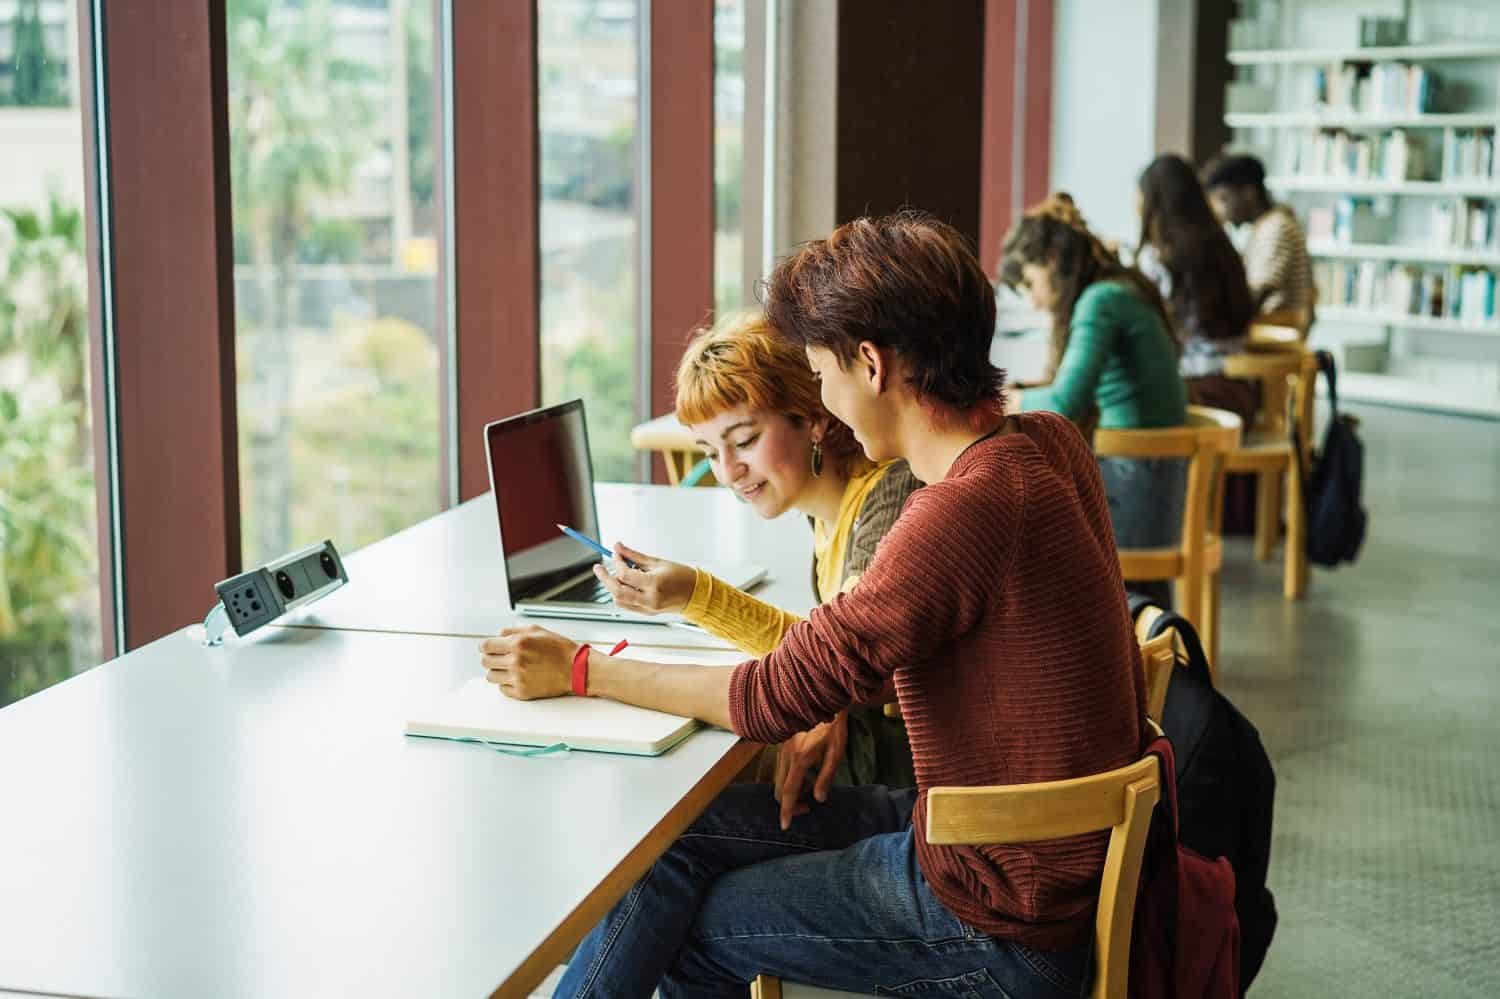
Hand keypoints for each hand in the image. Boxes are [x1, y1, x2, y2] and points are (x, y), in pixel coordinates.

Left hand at [480, 625, 577, 699]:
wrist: (576, 669)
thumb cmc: (559, 649)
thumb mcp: (537, 630)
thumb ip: (513, 630)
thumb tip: (498, 635)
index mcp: (518, 643)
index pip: (485, 646)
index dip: (486, 646)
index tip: (488, 648)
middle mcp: (516, 661)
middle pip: (485, 661)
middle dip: (491, 657)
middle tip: (500, 657)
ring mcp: (518, 678)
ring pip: (491, 676)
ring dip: (497, 671)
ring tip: (509, 668)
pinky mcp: (522, 692)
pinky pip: (502, 689)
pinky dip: (507, 683)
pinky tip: (517, 677)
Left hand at [592, 543, 696, 615]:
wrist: (695, 594)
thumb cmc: (682, 576)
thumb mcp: (658, 562)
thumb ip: (635, 556)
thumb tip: (618, 547)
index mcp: (654, 584)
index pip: (625, 574)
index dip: (616, 562)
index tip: (615, 553)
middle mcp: (649, 599)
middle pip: (617, 591)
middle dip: (605, 578)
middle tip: (599, 568)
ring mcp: (647, 608)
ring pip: (619, 600)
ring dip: (612, 587)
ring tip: (613, 575)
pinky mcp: (646, 613)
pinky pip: (626, 605)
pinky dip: (620, 595)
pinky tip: (623, 585)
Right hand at [773, 711, 848, 829]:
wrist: (823, 699)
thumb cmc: (834, 726)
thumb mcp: (836, 752)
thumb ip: (826, 777)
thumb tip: (818, 799)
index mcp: (800, 759)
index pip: (789, 791)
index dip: (787, 810)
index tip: (785, 826)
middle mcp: (786, 755)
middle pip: (779, 789)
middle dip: (789, 803)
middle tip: (807, 807)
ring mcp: (782, 748)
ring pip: (778, 779)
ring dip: (790, 790)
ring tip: (809, 790)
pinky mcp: (782, 743)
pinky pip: (780, 768)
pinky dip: (789, 778)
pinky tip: (804, 775)